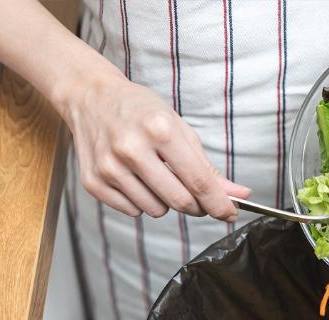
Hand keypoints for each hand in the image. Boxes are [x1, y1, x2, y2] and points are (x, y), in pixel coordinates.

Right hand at [58, 68, 249, 220]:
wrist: (91, 97)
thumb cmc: (140, 110)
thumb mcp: (178, 128)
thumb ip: (207, 166)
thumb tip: (238, 196)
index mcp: (159, 130)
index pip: (198, 181)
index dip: (219, 203)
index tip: (230, 213)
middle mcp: (131, 149)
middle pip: (179, 201)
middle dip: (196, 205)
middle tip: (196, 196)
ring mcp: (109, 167)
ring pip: (156, 210)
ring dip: (165, 201)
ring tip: (155, 175)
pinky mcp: (93, 182)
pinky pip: (132, 211)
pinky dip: (140, 201)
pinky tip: (134, 178)